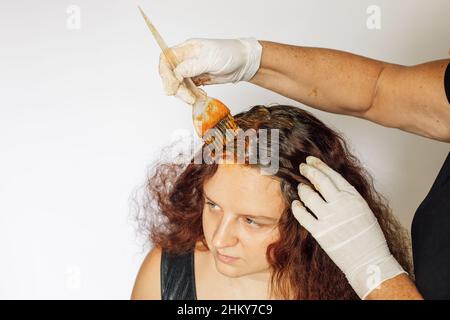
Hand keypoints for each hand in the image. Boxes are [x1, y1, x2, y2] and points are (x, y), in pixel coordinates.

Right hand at [158, 37, 261, 103]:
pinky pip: (189, 89)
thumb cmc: (230, 54)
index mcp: (187, 49)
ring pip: (179, 84)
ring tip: (196, 99)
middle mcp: (186, 59)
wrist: (244, 63)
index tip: (173, 86)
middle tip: (188, 98)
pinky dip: (191, 95)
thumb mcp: (210, 59)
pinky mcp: (198, 79)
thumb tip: (176, 73)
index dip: (165, 73)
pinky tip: (200, 97)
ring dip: (184, 94)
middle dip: (177, 88)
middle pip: (171, 74)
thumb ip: (192, 66)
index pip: (166, 59)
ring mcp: (192, 70)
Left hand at [291, 156, 405, 298]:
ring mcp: (329, 218)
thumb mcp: (363, 210)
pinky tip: (296, 204)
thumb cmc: (368, 237)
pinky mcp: (320, 232)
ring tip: (301, 187)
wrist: (369, 261)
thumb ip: (346, 197)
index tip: (312, 160)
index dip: (321, 166)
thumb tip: (327, 185)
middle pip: (320, 181)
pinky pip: (302, 215)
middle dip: (309, 171)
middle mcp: (341, 205)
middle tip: (302, 167)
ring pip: (309, 196)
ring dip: (302, 189)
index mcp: (354, 198)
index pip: (333, 176)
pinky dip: (297, 208)